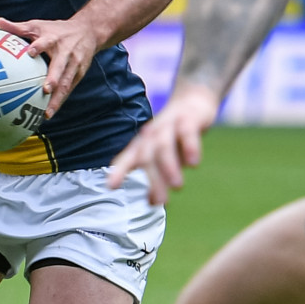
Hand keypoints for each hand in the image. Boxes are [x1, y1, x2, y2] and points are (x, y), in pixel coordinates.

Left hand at [0, 16, 99, 118]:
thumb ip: (18, 27)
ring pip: (66, 83)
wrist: (88, 31)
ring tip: (47, 113)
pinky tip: (49, 113)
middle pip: (60, 66)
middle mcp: (66, 52)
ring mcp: (74, 65)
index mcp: (53, 39)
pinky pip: (68, 90)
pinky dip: (59, 102)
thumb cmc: (57, 30)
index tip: (31, 52)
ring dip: (57, 98)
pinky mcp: (79, 74)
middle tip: (45, 90)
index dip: (39, 46)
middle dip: (54, 78)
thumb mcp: (39, 25)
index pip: (46, 41)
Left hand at [106, 85, 219, 204]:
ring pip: (164, 145)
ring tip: (177, 186)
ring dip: (169, 166)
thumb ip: (158, 177)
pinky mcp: (189, 119)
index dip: (119, 171)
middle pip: (147, 157)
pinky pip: (187, 133)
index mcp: (143, 143)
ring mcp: (170, 125)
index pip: (128, 158)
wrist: (193, 101)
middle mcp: (153, 134)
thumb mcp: (162, 155)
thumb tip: (152, 202)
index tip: (110, 186)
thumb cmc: (173, 136)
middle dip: (152, 180)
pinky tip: (194, 163)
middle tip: (158, 202)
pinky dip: (190, 147)